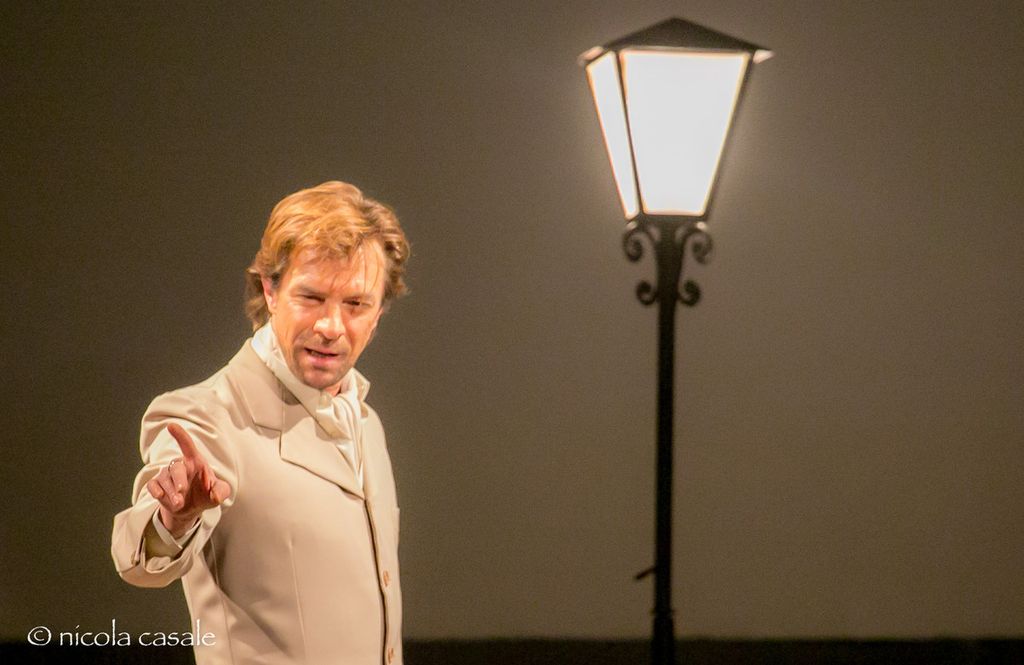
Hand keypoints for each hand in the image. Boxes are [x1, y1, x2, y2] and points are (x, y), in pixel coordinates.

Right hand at [147, 423, 230, 537]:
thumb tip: (215, 496)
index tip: (170, 425)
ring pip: (164, 479)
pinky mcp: (157, 485)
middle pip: (176, 467)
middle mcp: (179, 465)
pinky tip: (160, 497)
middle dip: (179, 481)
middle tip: (182, 493)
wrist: (191, 509)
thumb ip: (221, 491)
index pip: (187, 445)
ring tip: (179, 504)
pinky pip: (152, 485)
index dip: (180, 435)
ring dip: (171, 493)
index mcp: (195, 461)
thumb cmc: (206, 494)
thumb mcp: (219, 493)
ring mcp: (166, 475)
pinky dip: (156, 492)